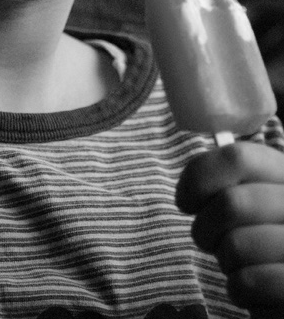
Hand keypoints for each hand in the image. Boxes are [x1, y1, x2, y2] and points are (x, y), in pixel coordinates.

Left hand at [176, 142, 283, 316]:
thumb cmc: (261, 236)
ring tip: (240, 263)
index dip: (199, 177)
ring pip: (236, 246)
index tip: (185, 201)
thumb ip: (224, 181)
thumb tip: (187, 194)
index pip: (237, 158)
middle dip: (205, 229)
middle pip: (231, 204)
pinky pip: (248, 283)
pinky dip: (239, 289)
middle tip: (211, 241)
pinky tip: (254, 287)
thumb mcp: (249, 197)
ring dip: (226, 261)